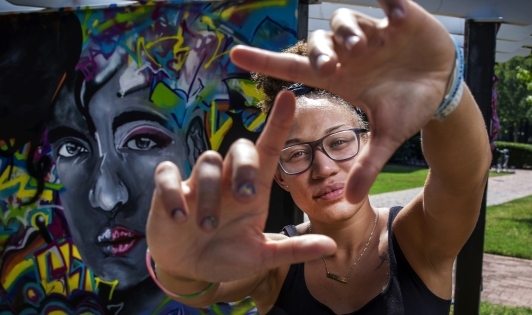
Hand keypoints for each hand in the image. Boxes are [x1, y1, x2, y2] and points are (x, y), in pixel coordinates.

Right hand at [146, 91, 335, 282]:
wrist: (189, 268)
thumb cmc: (227, 255)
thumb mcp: (262, 256)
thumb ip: (293, 250)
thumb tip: (331, 246)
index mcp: (253, 190)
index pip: (268, 149)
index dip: (278, 123)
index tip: (289, 97)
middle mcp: (228, 180)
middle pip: (239, 147)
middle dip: (245, 167)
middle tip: (246, 198)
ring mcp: (198, 183)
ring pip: (207, 162)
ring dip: (209, 194)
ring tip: (207, 227)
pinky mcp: (168, 190)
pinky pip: (167, 174)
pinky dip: (172, 192)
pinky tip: (178, 216)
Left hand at [230, 0, 455, 202]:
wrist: (442, 90)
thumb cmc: (408, 108)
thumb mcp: (389, 137)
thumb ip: (369, 164)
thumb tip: (352, 201)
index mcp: (341, 78)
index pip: (294, 68)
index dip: (264, 61)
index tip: (234, 55)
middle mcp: (349, 54)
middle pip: (319, 45)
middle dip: (320, 52)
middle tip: (330, 65)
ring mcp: (372, 33)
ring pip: (343, 22)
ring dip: (348, 32)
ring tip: (364, 47)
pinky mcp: (399, 18)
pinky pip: (386, 0)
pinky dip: (388, 3)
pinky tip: (397, 17)